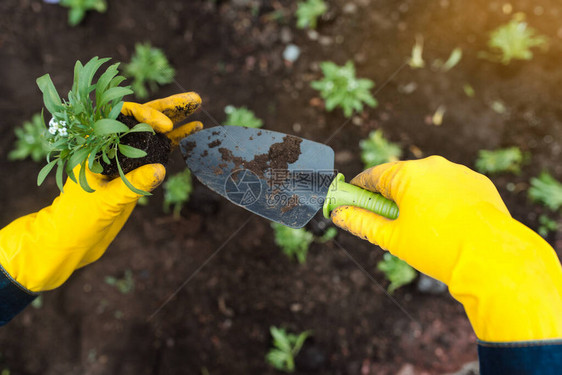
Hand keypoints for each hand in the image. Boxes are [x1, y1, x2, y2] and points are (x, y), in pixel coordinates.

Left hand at [0, 92, 202, 291]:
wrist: (74, 240)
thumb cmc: (78, 218)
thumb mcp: (105, 201)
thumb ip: (133, 185)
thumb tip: (161, 170)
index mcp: (96, 144)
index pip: (121, 117)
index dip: (145, 114)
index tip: (165, 125)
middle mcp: (112, 145)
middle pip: (141, 119)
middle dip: (168, 108)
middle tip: (195, 99)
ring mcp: (126, 158)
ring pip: (153, 133)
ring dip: (176, 121)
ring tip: (198, 108)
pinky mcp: (136, 171)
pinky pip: (158, 151)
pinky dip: (176, 141)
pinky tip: (193, 131)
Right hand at [331, 156, 561, 341]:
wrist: (492, 259)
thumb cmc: (437, 248)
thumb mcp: (392, 238)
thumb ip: (361, 222)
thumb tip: (338, 214)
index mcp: (407, 174)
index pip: (373, 176)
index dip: (359, 189)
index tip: (351, 200)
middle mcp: (433, 165)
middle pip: (400, 177)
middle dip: (390, 196)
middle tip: (387, 220)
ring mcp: (459, 172)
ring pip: (428, 182)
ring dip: (418, 198)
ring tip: (421, 227)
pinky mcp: (478, 182)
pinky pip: (452, 187)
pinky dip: (443, 201)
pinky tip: (446, 224)